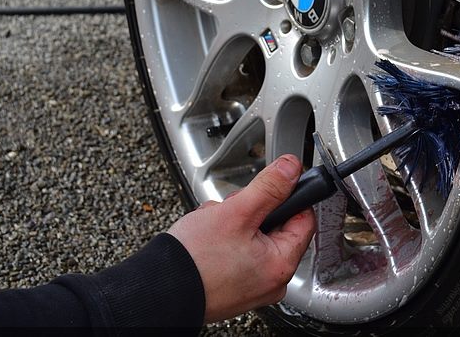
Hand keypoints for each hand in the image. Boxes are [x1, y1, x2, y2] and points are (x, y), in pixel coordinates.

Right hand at [168, 154, 316, 323]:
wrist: (156, 290)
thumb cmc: (194, 260)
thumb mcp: (237, 212)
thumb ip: (269, 187)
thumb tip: (291, 168)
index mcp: (281, 265)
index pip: (303, 219)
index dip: (289, 196)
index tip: (273, 185)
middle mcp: (271, 281)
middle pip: (276, 227)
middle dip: (252, 210)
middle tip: (230, 210)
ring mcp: (251, 286)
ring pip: (253, 237)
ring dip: (234, 222)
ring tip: (212, 226)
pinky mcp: (232, 287)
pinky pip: (237, 253)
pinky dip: (223, 240)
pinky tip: (206, 239)